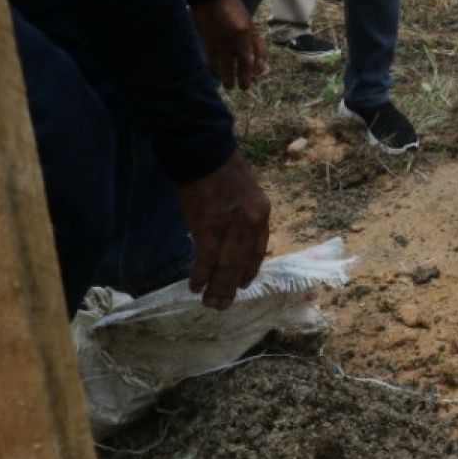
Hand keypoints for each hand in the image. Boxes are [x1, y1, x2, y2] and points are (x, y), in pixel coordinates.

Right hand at [176, 151, 270, 309]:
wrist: (204, 153)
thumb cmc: (223, 170)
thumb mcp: (247, 193)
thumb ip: (244, 217)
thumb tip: (236, 239)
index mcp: (262, 213)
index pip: (259, 250)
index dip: (250, 270)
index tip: (243, 284)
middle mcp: (250, 222)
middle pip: (242, 263)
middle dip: (231, 286)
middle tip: (222, 305)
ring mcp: (229, 226)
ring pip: (225, 266)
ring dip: (217, 287)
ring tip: (210, 303)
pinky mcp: (207, 227)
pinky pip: (205, 259)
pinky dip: (200, 275)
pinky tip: (195, 287)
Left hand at [190, 0, 265, 89]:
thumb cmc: (229, 11)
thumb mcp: (241, 30)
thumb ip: (246, 49)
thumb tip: (252, 67)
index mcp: (250, 36)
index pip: (260, 53)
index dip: (259, 65)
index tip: (257, 74)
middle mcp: (238, 41)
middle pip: (244, 62)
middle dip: (245, 75)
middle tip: (243, 87)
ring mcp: (224, 43)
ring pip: (228, 63)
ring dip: (229, 75)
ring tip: (228, 86)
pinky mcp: (210, 43)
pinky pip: (213, 59)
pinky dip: (214, 68)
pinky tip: (214, 75)